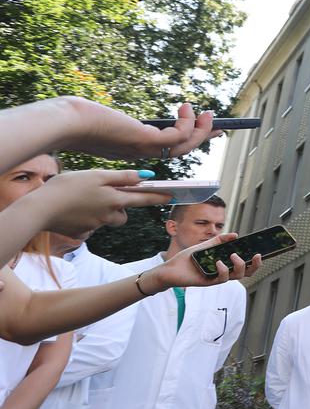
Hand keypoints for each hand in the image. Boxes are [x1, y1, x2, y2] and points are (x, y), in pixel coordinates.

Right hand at [25, 169, 172, 237]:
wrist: (39, 209)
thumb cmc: (66, 187)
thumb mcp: (96, 176)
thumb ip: (122, 177)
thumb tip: (147, 177)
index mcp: (114, 199)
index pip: (144, 198)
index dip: (159, 196)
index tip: (172, 196)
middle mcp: (108, 216)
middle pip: (124, 213)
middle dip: (120, 206)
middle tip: (104, 194)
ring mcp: (95, 226)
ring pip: (107, 219)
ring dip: (102, 212)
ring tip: (82, 199)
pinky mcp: (81, 233)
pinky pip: (89, 226)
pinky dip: (85, 219)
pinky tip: (71, 210)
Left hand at [58, 98, 220, 159]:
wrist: (70, 124)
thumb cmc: (80, 119)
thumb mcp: (103, 119)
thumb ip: (110, 122)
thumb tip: (102, 115)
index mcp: (133, 149)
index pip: (166, 149)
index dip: (186, 140)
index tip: (200, 128)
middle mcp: (142, 152)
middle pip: (181, 150)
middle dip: (202, 137)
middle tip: (219, 124)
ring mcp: (144, 148)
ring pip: (184, 147)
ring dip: (200, 131)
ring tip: (206, 113)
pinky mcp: (146, 140)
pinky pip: (177, 136)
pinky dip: (186, 123)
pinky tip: (184, 107)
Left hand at [143, 232, 260, 288]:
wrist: (170, 269)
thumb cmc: (187, 259)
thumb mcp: (205, 246)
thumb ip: (219, 240)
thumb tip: (235, 235)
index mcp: (225, 263)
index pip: (245, 264)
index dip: (255, 260)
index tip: (260, 251)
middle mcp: (224, 271)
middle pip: (247, 272)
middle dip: (255, 265)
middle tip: (257, 256)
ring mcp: (217, 277)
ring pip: (237, 276)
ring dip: (240, 265)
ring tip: (234, 256)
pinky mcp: (209, 281)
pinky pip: (222, 278)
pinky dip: (223, 269)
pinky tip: (218, 262)